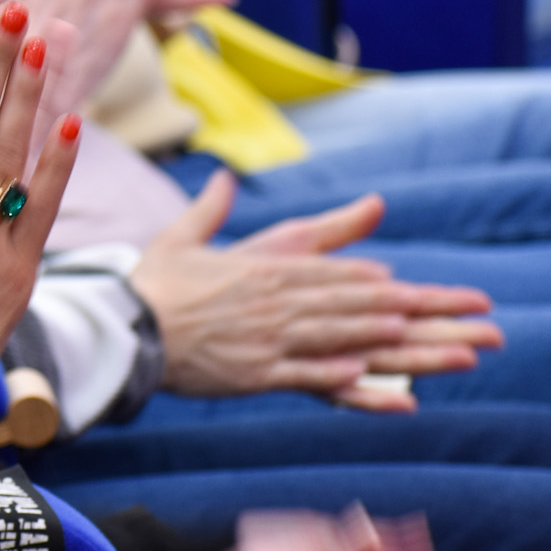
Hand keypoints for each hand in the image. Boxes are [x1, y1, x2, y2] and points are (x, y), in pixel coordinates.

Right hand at [129, 172, 500, 410]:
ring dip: (373, 334)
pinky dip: (332, 373)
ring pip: (330, 335)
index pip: (319, 271)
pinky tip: (360, 371)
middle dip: (391, 304)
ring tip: (409, 333)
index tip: (393, 279)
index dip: (358, 275)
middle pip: (339, 301)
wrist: (123, 327)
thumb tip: (224, 176)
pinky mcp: (252, 374)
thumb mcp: (179, 239)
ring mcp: (264, 341)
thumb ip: (209, 209)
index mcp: (255, 271)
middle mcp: (268, 304)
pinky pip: (300, 373)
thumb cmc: (150, 283)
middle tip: (427, 306)